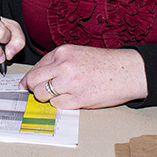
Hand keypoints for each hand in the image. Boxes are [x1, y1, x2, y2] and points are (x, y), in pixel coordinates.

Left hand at [19, 44, 147, 108]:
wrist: (127, 71)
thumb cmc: (105, 63)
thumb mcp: (78, 53)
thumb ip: (58, 62)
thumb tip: (37, 76)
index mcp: (63, 52)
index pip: (36, 67)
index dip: (31, 78)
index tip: (28, 85)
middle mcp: (64, 65)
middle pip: (33, 81)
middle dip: (33, 88)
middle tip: (38, 92)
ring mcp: (70, 83)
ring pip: (41, 95)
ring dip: (47, 98)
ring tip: (59, 94)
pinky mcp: (78, 99)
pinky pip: (57, 105)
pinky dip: (61, 104)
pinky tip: (72, 98)